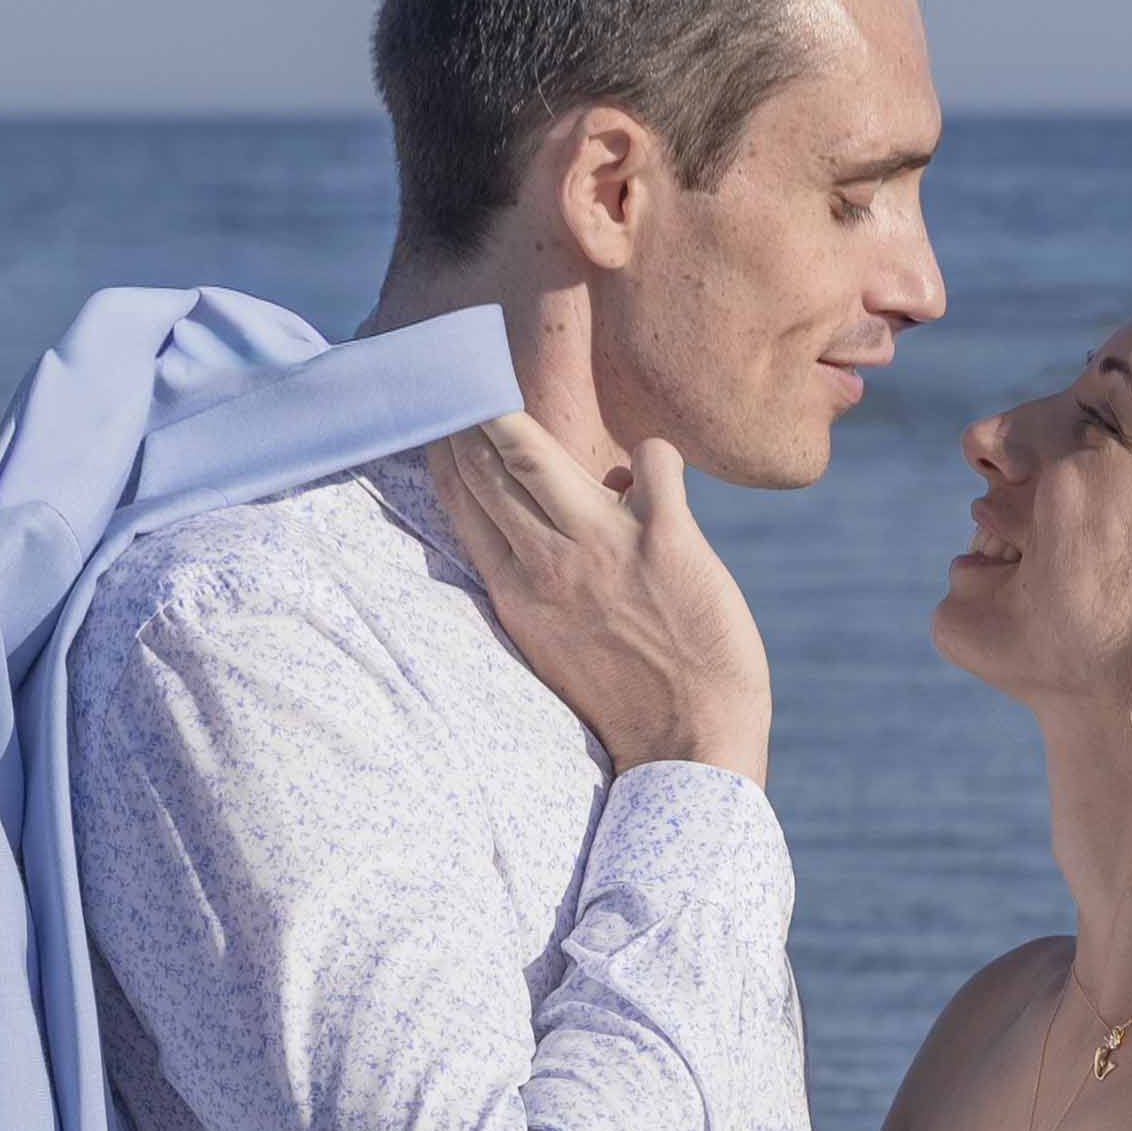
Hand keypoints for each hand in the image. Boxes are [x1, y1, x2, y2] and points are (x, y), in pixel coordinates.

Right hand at [431, 418, 771, 787]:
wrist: (688, 750)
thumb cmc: (626, 706)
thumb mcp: (555, 647)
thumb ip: (542, 588)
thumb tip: (553, 528)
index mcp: (517, 594)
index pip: (467, 505)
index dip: (450, 453)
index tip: (443, 419)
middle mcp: (550, 564)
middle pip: (491, 465)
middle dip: (473, 414)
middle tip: (468, 380)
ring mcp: (605, 546)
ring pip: (537, 450)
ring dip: (521, 415)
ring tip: (518, 391)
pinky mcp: (667, 538)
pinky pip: (653, 459)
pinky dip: (653, 454)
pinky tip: (655, 475)